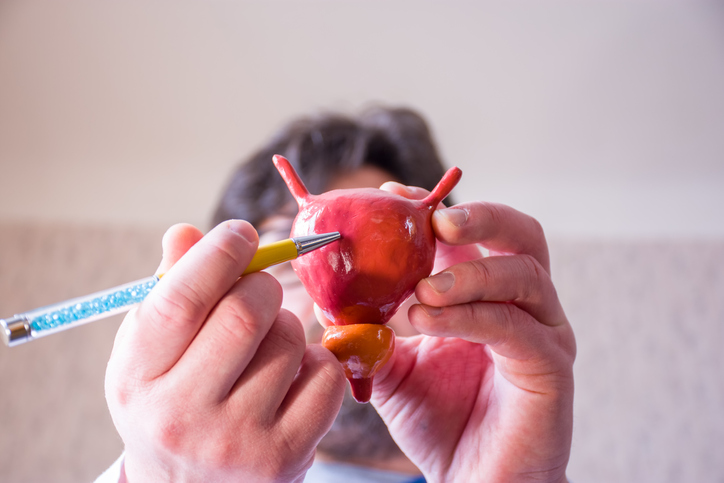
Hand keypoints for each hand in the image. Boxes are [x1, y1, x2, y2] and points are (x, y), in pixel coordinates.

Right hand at [105, 221, 345, 482]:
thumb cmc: (171, 400)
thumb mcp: (150, 352)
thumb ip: (169, 290)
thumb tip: (186, 232)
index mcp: (136, 377)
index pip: (181, 300)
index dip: (219, 254)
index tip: (240, 234)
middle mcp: (180, 415)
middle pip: (246, 313)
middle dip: (262, 285)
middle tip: (259, 290)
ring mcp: (236, 441)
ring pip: (291, 339)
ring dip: (288, 325)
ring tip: (268, 345)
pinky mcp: (285, 457)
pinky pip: (326, 374)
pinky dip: (318, 361)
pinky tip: (292, 377)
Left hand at [374, 184, 575, 482]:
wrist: (471, 481)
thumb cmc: (438, 422)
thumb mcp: (391, 365)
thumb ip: (369, 327)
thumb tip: (325, 295)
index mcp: (488, 294)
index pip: (474, 233)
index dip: (436, 208)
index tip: (392, 196)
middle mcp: (524, 304)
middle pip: (521, 235)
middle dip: (480, 217)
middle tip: (435, 219)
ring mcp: (544, 332)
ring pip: (523, 275)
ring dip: (468, 273)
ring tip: (421, 288)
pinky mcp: (551, 368)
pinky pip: (514, 326)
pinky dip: (468, 316)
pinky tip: (427, 319)